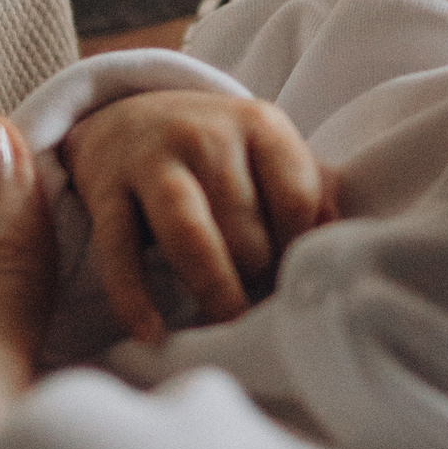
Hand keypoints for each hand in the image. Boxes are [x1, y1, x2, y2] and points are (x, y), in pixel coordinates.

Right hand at [60, 89, 339, 348]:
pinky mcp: (106, 191)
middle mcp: (206, 135)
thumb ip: (311, 194)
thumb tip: (341, 250)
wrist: (125, 115)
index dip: (300, 249)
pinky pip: (119, 251)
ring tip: (226, 327)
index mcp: (260, 124)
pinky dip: (134, 297)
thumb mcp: (269, 153)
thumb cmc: (218, 153)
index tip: (295, 278)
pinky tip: (152, 333)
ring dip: (213, 288)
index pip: (296, 197)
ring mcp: (153, 160)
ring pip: (190, 234)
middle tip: (260, 309)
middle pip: (245, 225)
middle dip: (256, 277)